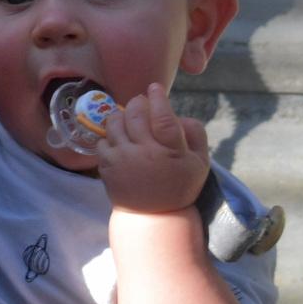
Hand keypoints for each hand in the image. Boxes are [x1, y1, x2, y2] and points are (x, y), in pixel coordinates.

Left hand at [94, 81, 210, 215]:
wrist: (152, 216)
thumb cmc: (178, 186)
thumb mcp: (199, 163)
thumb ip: (196, 135)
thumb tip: (180, 114)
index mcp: (171, 152)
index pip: (163, 118)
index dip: (158, 98)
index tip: (154, 87)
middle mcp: (145, 153)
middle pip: (136, 115)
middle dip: (137, 102)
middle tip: (141, 102)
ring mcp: (123, 159)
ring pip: (115, 123)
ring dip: (121, 115)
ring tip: (128, 119)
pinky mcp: (106, 167)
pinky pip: (102, 140)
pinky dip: (109, 135)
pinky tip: (119, 140)